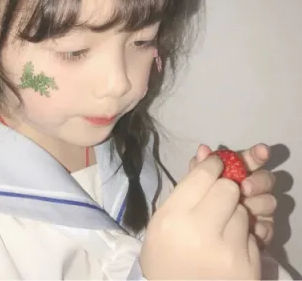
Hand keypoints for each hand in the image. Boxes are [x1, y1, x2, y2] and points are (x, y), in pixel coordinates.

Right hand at [141, 155, 259, 279]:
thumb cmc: (164, 253)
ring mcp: (228, 251)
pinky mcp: (247, 268)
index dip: (213, 164)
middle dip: (225, 189)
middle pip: (229, 188)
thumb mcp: (164, 217)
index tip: (215, 166)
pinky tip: (228, 249)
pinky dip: (243, 238)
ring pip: (244, 211)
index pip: (204, 174)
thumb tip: (205, 150)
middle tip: (216, 202)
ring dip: (235, 215)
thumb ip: (186, 185)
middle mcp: (201, 230)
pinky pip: (254, 235)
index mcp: (174, 216)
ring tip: (220, 230)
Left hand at [190, 144, 275, 245]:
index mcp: (235, 173)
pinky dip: (261, 226)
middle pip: (266, 179)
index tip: (261, 151)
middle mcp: (250, 188)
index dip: (256, 154)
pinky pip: (268, 227)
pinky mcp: (261, 231)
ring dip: (258, 203)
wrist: (193, 238)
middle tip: (246, 188)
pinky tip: (251, 228)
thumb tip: (203, 149)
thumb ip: (200, 168)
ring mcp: (257, 209)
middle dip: (258, 181)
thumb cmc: (194, 205)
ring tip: (244, 208)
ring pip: (269, 201)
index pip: (249, 159)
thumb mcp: (193, 185)